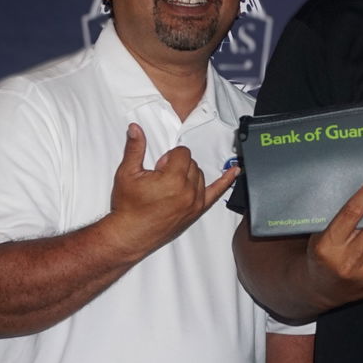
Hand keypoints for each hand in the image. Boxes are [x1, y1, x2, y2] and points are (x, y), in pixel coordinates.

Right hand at [107, 124, 236, 258]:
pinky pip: (217, 193)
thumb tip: (135, 129)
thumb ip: (135, 148)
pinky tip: (235, 172)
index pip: (182, 153)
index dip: (169, 157)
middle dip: (177, 165)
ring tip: (169, 185)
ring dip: (188, 174)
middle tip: (160, 177)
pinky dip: (226, 181)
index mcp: (173, 179)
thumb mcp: (127, 173)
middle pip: (191, 163)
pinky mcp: (197, 211)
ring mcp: (195, 202)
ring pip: (200, 175)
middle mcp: (188, 191)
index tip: (159, 167)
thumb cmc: (128, 207)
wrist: (130, 234)